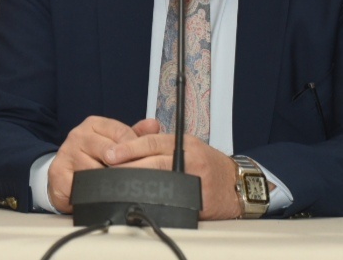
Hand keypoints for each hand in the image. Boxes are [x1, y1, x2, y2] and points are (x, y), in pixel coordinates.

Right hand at [47, 116, 140, 213]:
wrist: (63, 176)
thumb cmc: (94, 158)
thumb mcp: (114, 143)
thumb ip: (135, 135)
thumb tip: (154, 125)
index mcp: (94, 124)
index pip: (121, 133)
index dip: (136, 149)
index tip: (145, 161)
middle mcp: (78, 134)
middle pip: (110, 151)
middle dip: (124, 167)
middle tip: (134, 179)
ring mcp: (67, 152)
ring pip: (96, 170)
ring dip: (110, 182)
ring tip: (118, 189)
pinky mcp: (58, 172)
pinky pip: (81, 185)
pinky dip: (93, 192)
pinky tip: (100, 194)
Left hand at [103, 119, 242, 219]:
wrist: (235, 185)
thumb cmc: (206, 164)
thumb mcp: (186, 145)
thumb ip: (160, 143)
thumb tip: (127, 144)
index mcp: (183, 142)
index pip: (151, 142)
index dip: (128, 148)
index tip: (109, 154)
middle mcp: (190, 158)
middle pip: (152, 161)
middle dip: (127, 167)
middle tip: (107, 172)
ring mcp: (194, 179)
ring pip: (159, 180)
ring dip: (137, 184)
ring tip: (118, 186)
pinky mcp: (198, 199)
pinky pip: (172, 199)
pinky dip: (154, 200)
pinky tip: (140, 201)